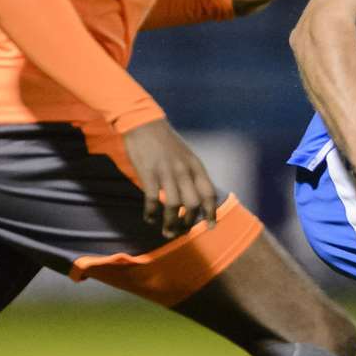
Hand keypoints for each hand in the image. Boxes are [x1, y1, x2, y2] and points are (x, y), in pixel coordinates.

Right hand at [121, 119, 220, 237]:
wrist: (143, 123)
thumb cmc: (165, 141)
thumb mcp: (186, 155)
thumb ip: (192, 174)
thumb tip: (196, 197)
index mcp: (195, 165)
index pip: (209, 193)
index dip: (211, 213)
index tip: (210, 227)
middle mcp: (184, 170)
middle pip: (193, 204)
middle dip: (189, 222)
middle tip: (182, 232)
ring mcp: (166, 172)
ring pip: (174, 206)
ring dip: (171, 224)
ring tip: (167, 232)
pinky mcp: (148, 173)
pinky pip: (152, 200)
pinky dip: (151, 213)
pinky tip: (149, 219)